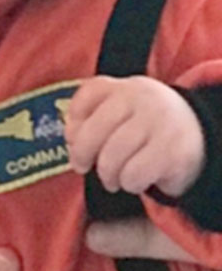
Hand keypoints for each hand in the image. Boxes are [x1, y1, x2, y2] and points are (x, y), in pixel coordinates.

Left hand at [66, 75, 203, 196]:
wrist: (199, 138)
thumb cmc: (145, 128)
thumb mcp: (120, 112)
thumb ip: (91, 118)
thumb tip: (71, 138)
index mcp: (126, 87)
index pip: (88, 95)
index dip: (73, 121)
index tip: (73, 138)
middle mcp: (144, 99)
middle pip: (91, 132)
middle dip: (81, 155)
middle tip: (82, 166)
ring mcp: (160, 123)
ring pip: (110, 159)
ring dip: (107, 175)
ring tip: (114, 178)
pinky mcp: (173, 151)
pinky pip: (132, 175)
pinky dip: (129, 184)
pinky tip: (136, 180)